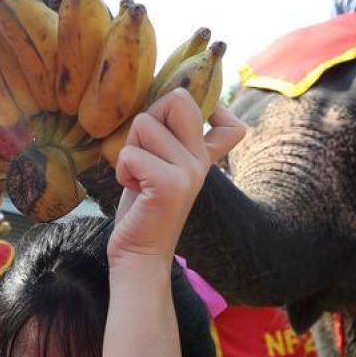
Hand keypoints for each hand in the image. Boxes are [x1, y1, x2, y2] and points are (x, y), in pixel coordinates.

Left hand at [108, 89, 242, 265]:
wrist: (139, 255)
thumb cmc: (143, 209)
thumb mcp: (161, 168)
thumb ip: (169, 141)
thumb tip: (164, 101)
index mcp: (203, 159)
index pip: (232, 126)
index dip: (212, 110)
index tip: (183, 130)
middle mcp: (201, 162)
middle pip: (178, 101)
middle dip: (148, 121)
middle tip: (144, 157)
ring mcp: (189, 172)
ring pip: (145, 124)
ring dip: (129, 149)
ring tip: (137, 177)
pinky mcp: (170, 184)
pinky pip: (131, 153)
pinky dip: (122, 170)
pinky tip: (133, 190)